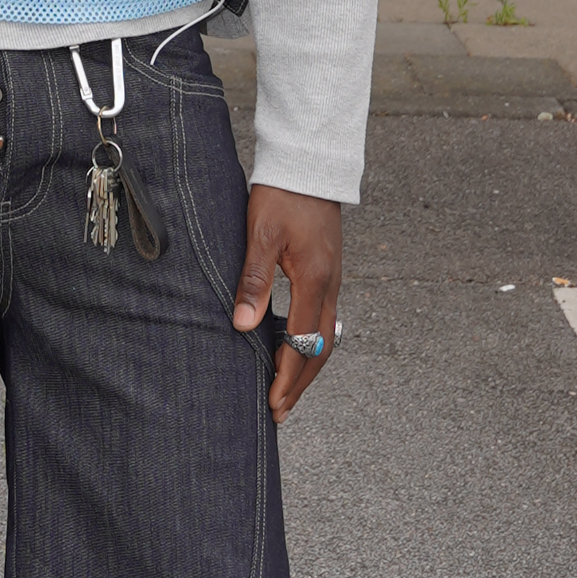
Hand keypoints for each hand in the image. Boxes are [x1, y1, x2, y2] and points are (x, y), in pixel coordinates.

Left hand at [232, 185, 341, 423]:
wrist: (309, 163)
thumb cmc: (282, 195)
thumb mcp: (260, 236)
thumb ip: (253, 281)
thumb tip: (244, 325)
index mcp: (315, 280)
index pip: (302, 343)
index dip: (287, 376)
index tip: (273, 403)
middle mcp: (330, 285)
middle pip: (319, 349)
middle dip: (299, 384)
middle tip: (279, 413)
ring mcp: (332, 280)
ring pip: (323, 338)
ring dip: (305, 369)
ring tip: (286, 395)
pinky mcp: (327, 274)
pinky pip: (321, 321)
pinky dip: (308, 347)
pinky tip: (292, 357)